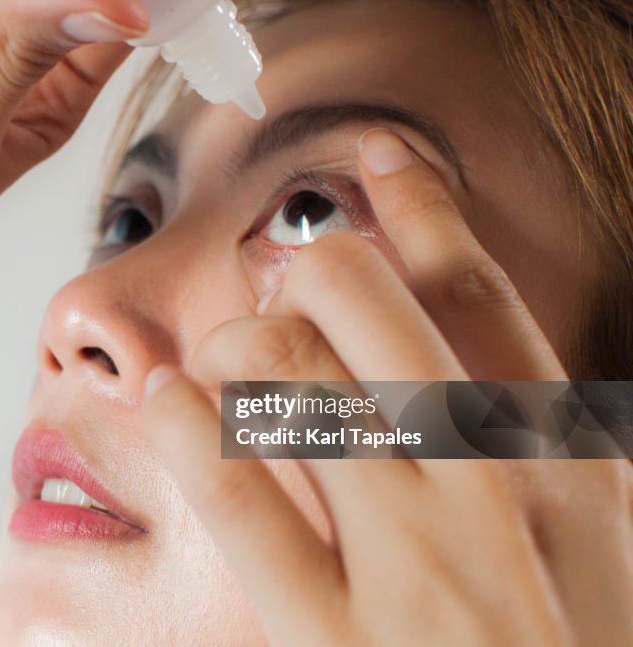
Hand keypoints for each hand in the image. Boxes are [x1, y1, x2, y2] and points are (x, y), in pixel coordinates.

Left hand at [141, 129, 632, 644]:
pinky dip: (190, 429)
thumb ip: (551, 453)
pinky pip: (241, 498)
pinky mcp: (335, 639)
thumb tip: (483, 369)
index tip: (373, 159)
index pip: (474, 290)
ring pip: (287, 374)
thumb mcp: (609, 550)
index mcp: (570, 463)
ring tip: (225, 352)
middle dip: (306, 270)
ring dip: (239, 336)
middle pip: (360, 304)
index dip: (416, 206)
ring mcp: (414, 564)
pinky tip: (170, 401)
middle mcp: (491, 491)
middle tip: (284, 285)